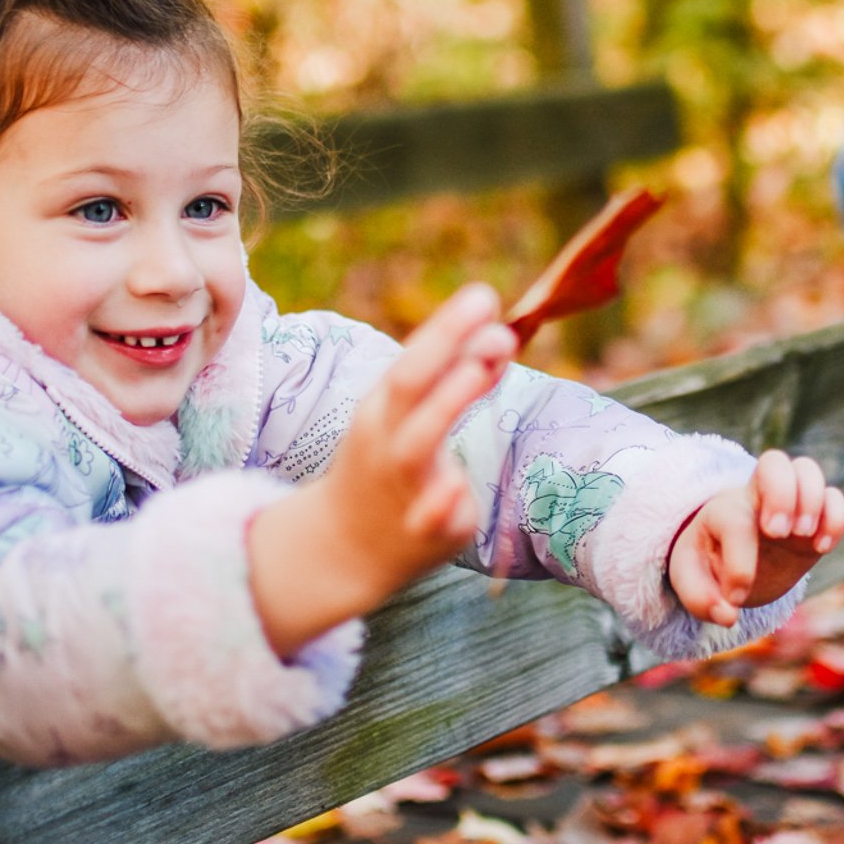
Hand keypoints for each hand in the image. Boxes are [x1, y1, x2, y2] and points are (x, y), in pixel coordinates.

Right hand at [249, 283, 516, 655]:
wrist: (342, 548)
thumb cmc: (386, 466)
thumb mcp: (411, 419)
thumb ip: (457, 380)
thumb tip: (501, 337)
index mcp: (384, 409)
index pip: (414, 358)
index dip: (448, 326)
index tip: (485, 295)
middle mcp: (387, 440)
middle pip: (410, 385)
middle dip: (446, 346)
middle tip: (495, 321)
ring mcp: (401, 486)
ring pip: (417, 442)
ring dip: (446, 402)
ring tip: (478, 371)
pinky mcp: (422, 531)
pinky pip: (431, 514)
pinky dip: (440, 500)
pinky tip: (456, 488)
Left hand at [667, 450, 843, 626]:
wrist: (734, 564)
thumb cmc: (711, 568)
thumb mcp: (692, 583)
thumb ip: (700, 599)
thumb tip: (728, 614)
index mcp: (723, 512)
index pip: (734, 521)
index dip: (739, 564)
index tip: (735, 597)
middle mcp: (757, 499)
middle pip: (774, 461)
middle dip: (781, 494)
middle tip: (777, 534)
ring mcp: (789, 505)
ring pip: (807, 470)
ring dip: (811, 502)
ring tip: (802, 538)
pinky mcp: (815, 520)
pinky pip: (835, 498)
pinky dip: (836, 519)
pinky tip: (821, 548)